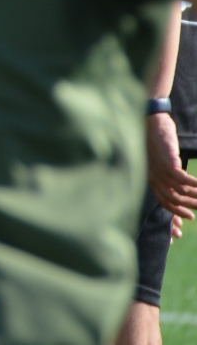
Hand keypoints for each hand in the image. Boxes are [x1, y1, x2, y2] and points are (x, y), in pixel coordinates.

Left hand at [148, 112, 196, 230]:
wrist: (152, 122)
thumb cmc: (158, 142)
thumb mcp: (161, 163)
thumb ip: (169, 178)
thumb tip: (182, 191)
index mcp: (151, 179)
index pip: (163, 202)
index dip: (175, 214)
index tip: (187, 222)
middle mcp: (153, 177)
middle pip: (172, 200)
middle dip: (188, 208)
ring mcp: (159, 170)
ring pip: (179, 192)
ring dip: (195, 197)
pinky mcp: (167, 162)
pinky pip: (182, 180)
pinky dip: (194, 185)